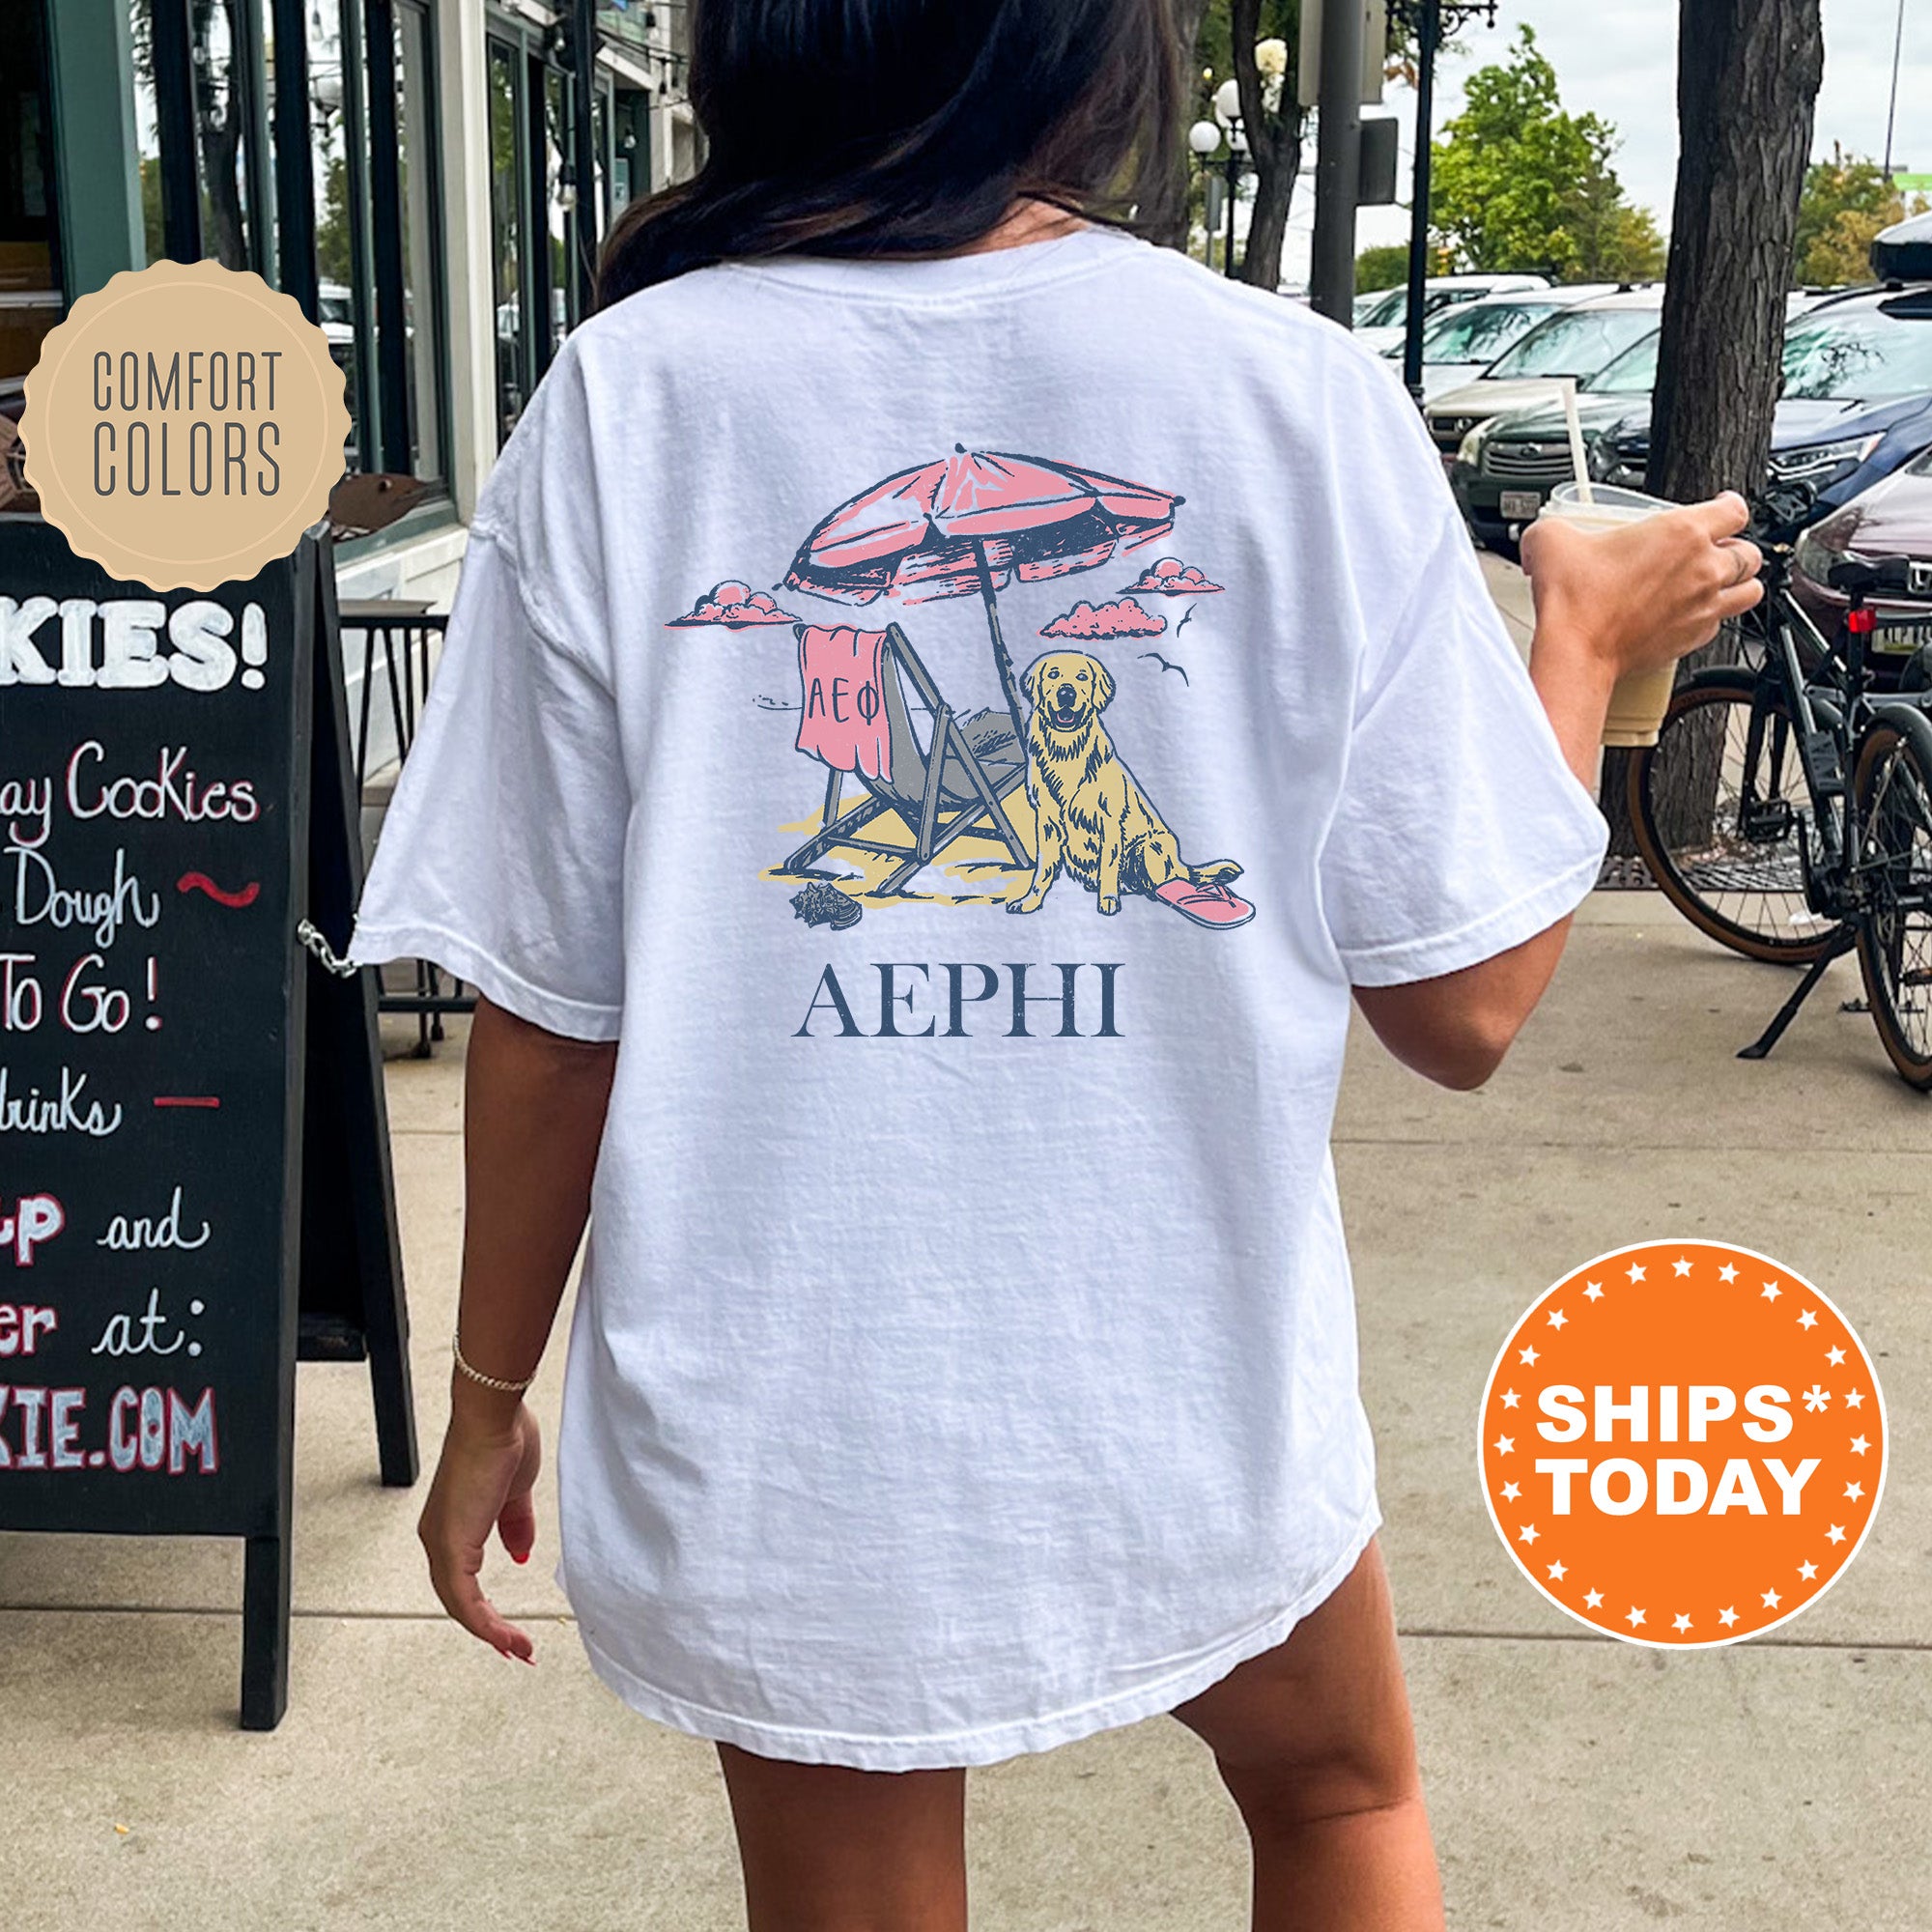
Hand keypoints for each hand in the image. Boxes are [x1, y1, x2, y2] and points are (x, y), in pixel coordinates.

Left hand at [418, 1397, 542, 1662]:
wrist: (494, 1418)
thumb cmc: (503, 1440)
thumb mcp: (516, 1494)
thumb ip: (516, 1527)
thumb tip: (520, 1556)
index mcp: (452, 1525)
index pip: (463, 1580)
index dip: (486, 1609)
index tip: (510, 1630)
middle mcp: (438, 1538)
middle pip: (458, 1600)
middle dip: (489, 1630)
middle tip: (517, 1650)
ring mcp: (442, 1542)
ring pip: (460, 1605)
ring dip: (491, 1632)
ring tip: (520, 1649)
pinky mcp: (451, 1545)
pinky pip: (464, 1598)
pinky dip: (485, 1623)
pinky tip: (506, 1636)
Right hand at [1518, 490, 1764, 682]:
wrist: (1577, 651)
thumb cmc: (1576, 601)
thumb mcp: (1552, 540)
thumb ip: (1555, 526)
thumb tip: (1544, 534)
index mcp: (1682, 532)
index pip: (1735, 510)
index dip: (1731, 505)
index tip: (1722, 507)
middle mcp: (1703, 568)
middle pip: (1750, 552)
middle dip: (1737, 549)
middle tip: (1716, 549)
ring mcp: (1704, 606)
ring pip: (1750, 590)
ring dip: (1740, 583)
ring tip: (1722, 582)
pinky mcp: (1694, 638)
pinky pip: (1721, 625)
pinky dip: (1714, 617)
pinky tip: (1693, 614)